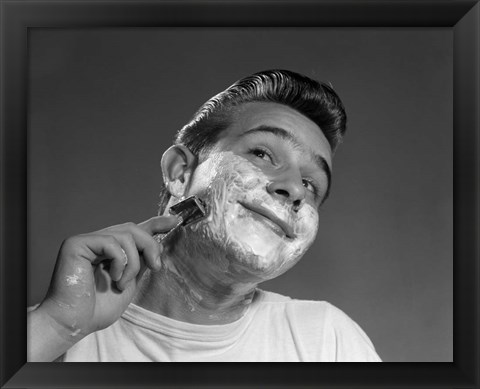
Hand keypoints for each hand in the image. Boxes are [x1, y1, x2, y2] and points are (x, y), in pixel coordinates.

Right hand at [37, 215, 178, 340]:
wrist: (75, 323)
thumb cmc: (99, 308)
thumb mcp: (130, 282)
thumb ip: (141, 262)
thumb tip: (159, 246)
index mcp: (110, 250)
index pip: (135, 229)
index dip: (156, 223)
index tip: (175, 221)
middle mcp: (98, 241)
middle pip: (133, 228)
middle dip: (150, 246)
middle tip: (156, 267)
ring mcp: (87, 241)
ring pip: (125, 235)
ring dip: (134, 261)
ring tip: (123, 282)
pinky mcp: (77, 244)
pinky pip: (111, 242)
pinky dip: (120, 261)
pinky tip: (113, 278)